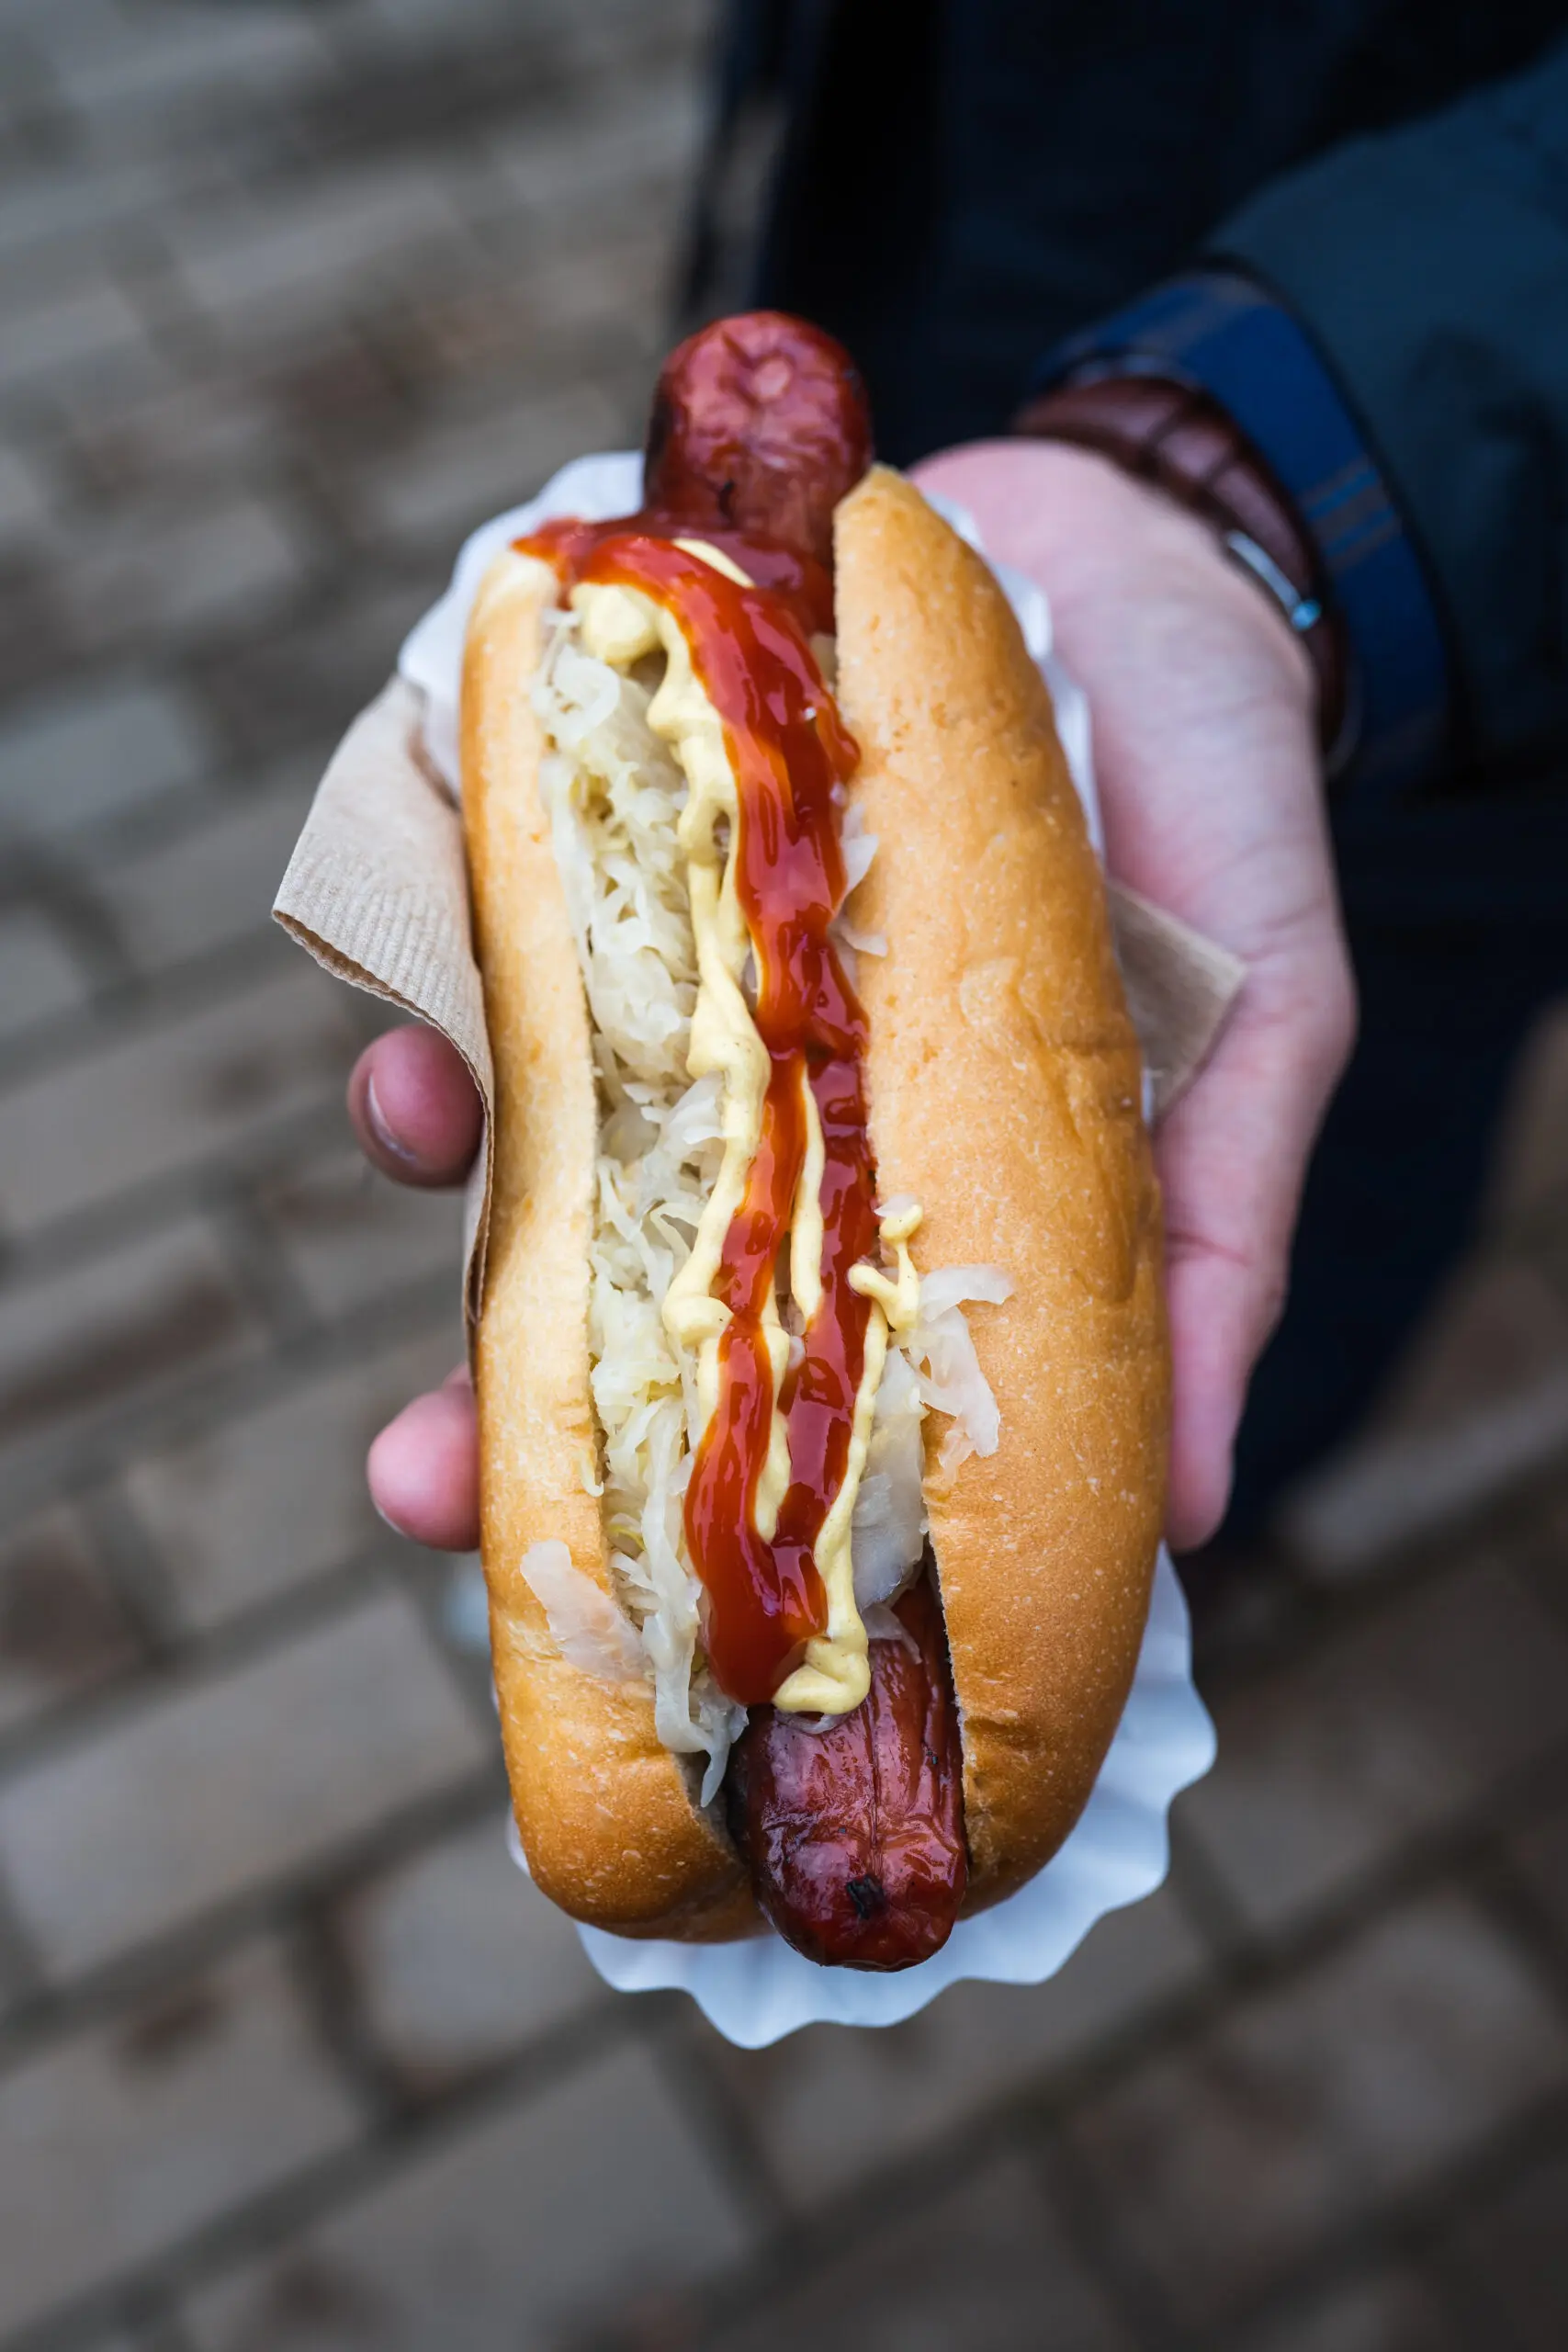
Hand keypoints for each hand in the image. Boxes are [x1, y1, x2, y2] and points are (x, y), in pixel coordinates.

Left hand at [358, 440, 1354, 1557]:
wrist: (1163, 557)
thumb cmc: (1211, 823)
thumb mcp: (1259, 1044)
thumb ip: (1207, 1255)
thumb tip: (1193, 1510)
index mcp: (870, 1185)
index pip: (745, 1371)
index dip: (649, 1492)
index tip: (582, 1593)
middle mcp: (734, 1090)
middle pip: (577, 1269)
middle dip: (490, 1380)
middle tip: (423, 1479)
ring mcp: (651, 943)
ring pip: (494, 1068)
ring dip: (430, 1113)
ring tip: (428, 1114)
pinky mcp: (603, 777)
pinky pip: (473, 841)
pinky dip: (435, 865)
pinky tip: (445, 881)